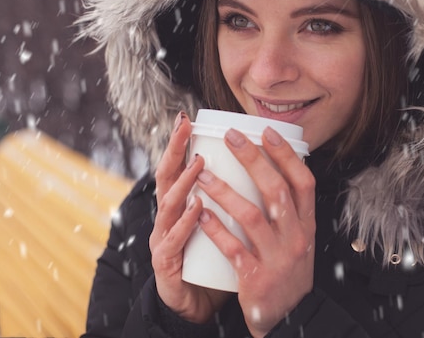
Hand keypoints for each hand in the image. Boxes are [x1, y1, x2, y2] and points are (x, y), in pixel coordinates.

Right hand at [149, 111, 230, 322]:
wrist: (200, 305)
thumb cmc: (215, 259)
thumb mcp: (223, 223)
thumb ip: (232, 198)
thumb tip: (259, 168)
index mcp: (182, 207)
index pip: (178, 169)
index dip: (179, 144)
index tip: (188, 118)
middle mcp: (169, 220)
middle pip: (166, 179)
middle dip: (173, 150)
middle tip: (183, 127)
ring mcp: (164, 241)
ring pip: (169, 207)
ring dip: (184, 183)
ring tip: (198, 164)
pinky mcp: (167, 267)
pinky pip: (174, 244)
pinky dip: (186, 225)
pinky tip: (197, 209)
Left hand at [197, 126, 315, 336]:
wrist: (289, 318)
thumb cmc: (288, 271)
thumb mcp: (300, 239)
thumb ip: (290, 211)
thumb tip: (273, 168)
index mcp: (307, 225)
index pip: (304, 182)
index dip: (286, 155)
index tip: (266, 132)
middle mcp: (296, 238)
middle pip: (276, 191)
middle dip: (253, 160)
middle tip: (231, 137)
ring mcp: (277, 258)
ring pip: (252, 216)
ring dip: (226, 191)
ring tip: (203, 172)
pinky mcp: (256, 278)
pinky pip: (233, 249)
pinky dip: (216, 229)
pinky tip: (201, 212)